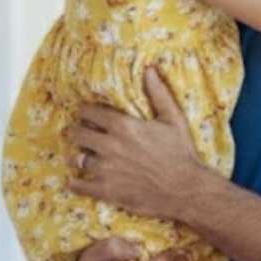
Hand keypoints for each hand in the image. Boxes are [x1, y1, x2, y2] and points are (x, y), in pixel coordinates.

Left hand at [68, 68, 209, 221]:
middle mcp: (110, 146)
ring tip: (79, 156)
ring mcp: (106, 170)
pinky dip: (74, 183)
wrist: (186, 189)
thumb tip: (148, 69)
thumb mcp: (173, 119)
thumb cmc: (181, 152)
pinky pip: (78, 186)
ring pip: (75, 158)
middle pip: (77, 133)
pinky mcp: (106, 191)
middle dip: (79, 131)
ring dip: (76, 156)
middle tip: (83, 134)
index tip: (89, 115)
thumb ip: (158, 93)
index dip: (86, 112)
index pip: (89, 111)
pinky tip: (74, 180)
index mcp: (123, 126)